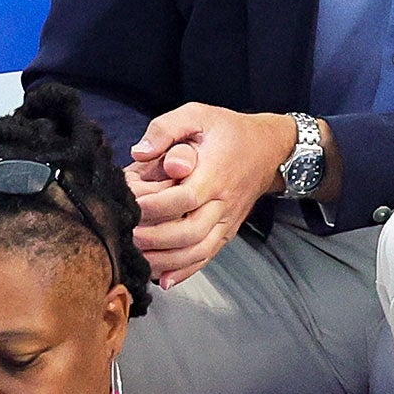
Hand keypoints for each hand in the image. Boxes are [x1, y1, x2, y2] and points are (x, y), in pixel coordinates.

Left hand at [126, 104, 297, 287]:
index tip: (128, 205)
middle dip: (153, 239)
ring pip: (198, 251)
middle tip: (125, 235)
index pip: (181, 199)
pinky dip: (185, 271)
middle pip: (188, 233)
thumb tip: (138, 152)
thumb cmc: (227, 130)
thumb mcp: (197, 114)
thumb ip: (165, 129)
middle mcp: (222, 202)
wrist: (269, 148)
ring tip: (137, 258)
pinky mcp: (228, 231)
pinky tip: (164, 280)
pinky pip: (208, 256)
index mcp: (213, 173)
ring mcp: (227, 220)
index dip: (151, 207)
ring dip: (165, 260)